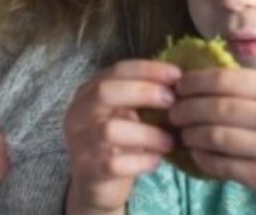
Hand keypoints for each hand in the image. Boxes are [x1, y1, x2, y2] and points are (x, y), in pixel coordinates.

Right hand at [63, 60, 180, 214]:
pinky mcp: (89, 171)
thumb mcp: (124, 114)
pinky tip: (157, 160)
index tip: (177, 74)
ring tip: (170, 141)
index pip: (116, 70)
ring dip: (147, 133)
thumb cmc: (117, 144)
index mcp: (87, 94)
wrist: (95, 186)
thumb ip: (140, 97)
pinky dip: (142, 161)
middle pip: (105, 92)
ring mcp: (80, 144)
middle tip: (172, 101)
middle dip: (143, 92)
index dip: (147, 70)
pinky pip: (115, 163)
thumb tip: (179, 81)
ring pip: (110, 130)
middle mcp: (77, 115)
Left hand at [171, 68, 255, 214]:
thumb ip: (250, 88)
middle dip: (186, 109)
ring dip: (190, 134)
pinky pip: (221, 164)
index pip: (224, 80)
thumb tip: (196, 80)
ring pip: (214, 137)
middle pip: (215, 108)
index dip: (194, 82)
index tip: (177, 86)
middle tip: (173, 112)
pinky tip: (197, 153)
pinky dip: (202, 158)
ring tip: (182, 132)